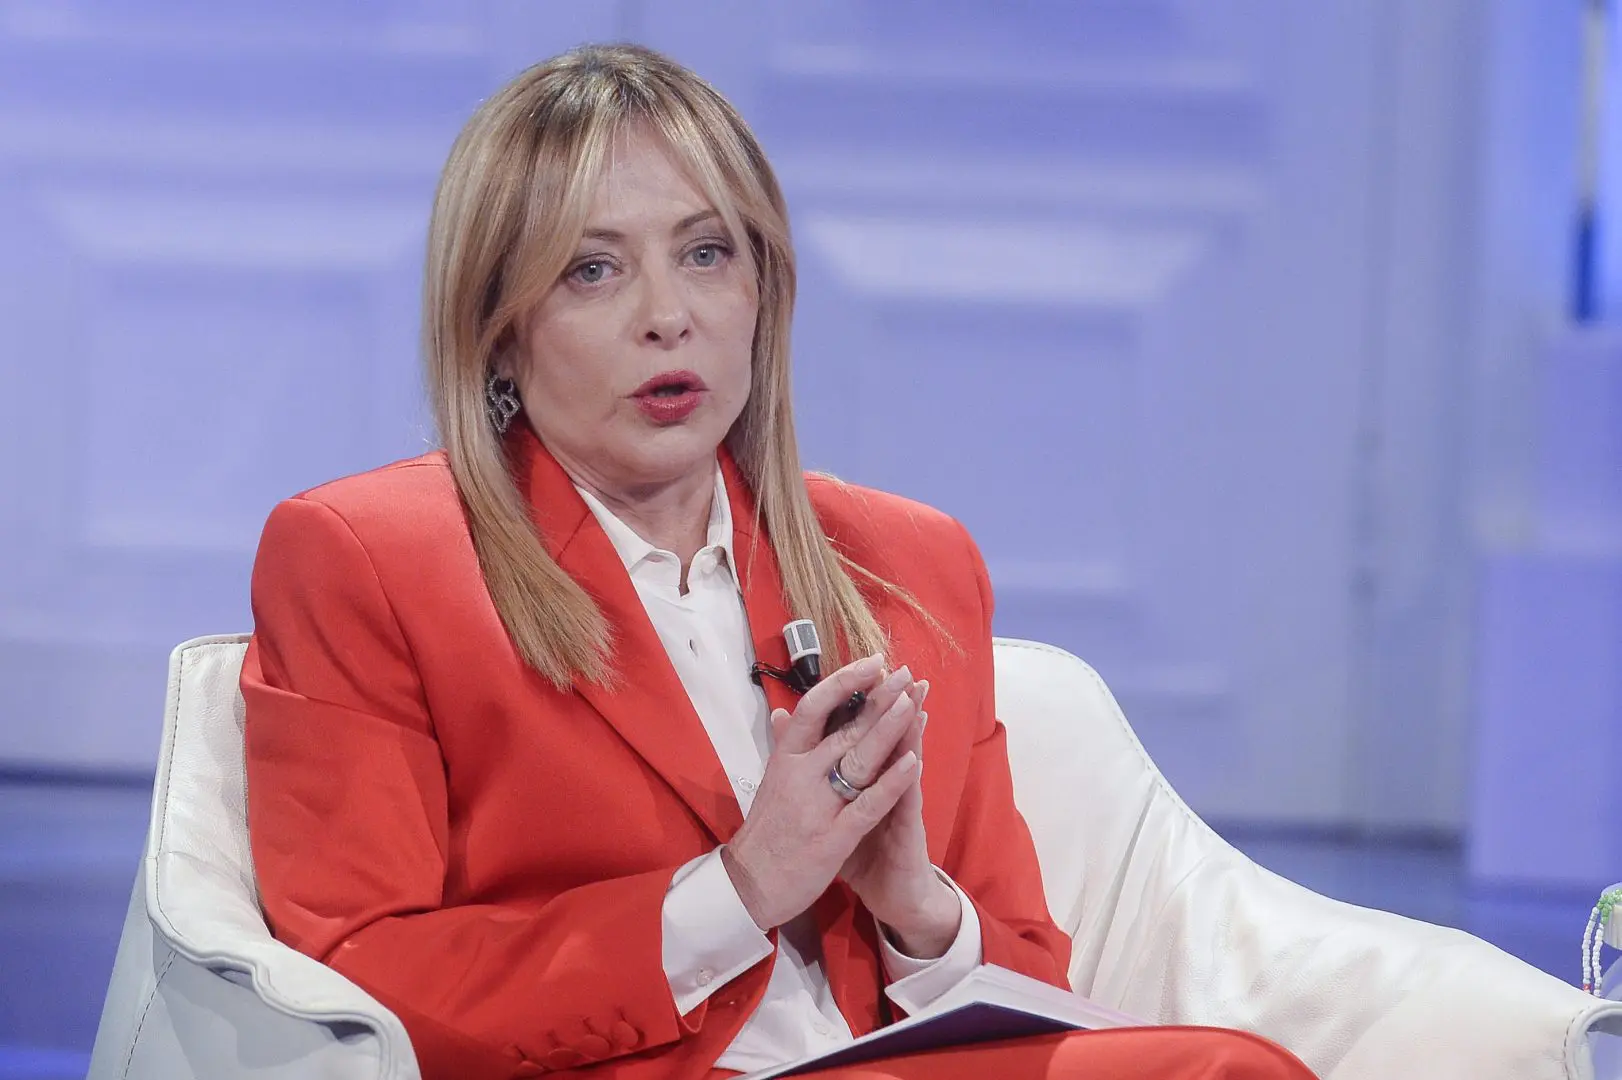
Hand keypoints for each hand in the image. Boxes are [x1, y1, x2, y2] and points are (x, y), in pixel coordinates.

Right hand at [720, 655, 921, 929]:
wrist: (748, 886)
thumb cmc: (764, 832)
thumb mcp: (768, 783)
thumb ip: (781, 747)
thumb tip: (782, 712)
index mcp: (784, 760)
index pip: (812, 708)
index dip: (843, 682)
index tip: (871, 664)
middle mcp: (800, 776)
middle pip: (843, 728)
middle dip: (877, 699)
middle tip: (904, 673)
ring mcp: (818, 806)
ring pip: (858, 759)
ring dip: (888, 728)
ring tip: (913, 701)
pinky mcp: (834, 837)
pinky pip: (868, 805)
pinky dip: (892, 782)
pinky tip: (914, 761)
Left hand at [836, 678, 960, 957]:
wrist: (895, 898)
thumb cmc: (867, 854)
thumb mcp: (838, 816)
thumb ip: (825, 784)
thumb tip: (806, 765)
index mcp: (864, 780)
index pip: (861, 736)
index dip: (862, 707)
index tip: (860, 672)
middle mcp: (885, 786)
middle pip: (886, 739)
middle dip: (890, 704)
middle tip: (899, 668)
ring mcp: (899, 807)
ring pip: (903, 762)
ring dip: (909, 729)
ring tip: (915, 695)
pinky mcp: (906, 833)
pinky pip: (905, 803)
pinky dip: (906, 781)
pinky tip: (912, 759)